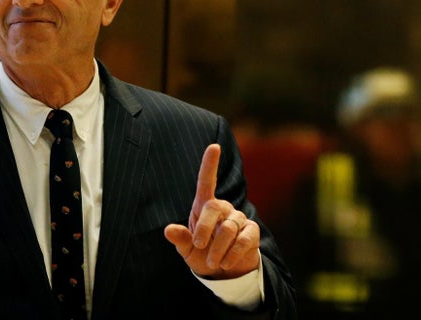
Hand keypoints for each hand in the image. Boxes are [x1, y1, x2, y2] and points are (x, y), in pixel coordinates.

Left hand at [164, 144, 259, 278]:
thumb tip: (168, 230)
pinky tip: (226, 263)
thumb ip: (180, 239)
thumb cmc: (202, 254)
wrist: (224, 272)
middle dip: (204, 229)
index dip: (210, 164)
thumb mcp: (187, 249)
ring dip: (217, 248)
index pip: (207, 181)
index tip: (214, 146)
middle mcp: (223, 207)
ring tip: (213, 262)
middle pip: (214, 207)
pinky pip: (244, 239)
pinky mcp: (252, 231)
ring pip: (228, 228)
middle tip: (199, 246)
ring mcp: (238, 218)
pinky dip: (233, 253)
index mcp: (204, 206)